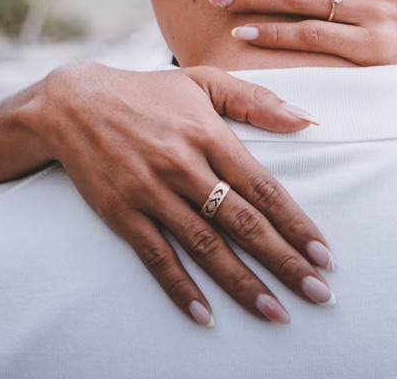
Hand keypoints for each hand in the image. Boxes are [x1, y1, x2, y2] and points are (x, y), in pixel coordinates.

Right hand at [25, 61, 334, 325]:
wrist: (71, 104)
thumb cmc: (147, 92)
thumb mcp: (203, 81)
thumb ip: (256, 100)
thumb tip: (307, 119)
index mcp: (210, 135)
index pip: (263, 187)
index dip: (296, 223)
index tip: (325, 254)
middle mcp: (184, 166)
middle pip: (243, 223)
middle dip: (284, 262)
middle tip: (318, 293)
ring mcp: (151, 192)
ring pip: (205, 246)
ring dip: (242, 283)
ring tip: (275, 312)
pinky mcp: (122, 213)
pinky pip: (156, 257)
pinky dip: (181, 288)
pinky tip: (205, 315)